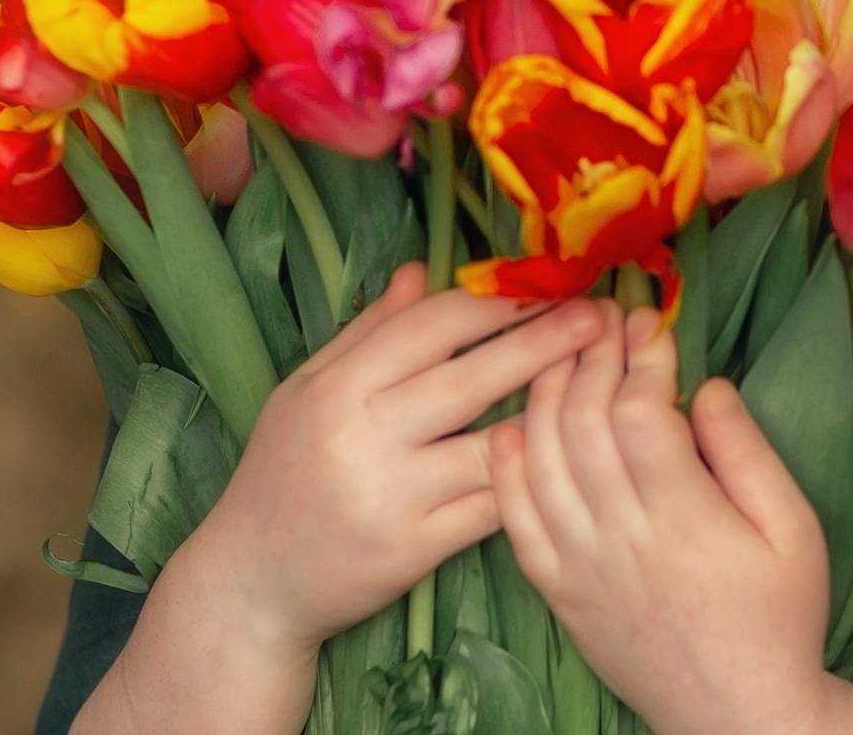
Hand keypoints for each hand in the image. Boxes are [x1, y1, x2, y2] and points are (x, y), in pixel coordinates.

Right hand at [79, 265, 602, 733]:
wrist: (253, 582)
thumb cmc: (284, 474)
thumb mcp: (307, 391)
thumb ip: (367, 332)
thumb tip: (421, 271)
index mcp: (338, 387)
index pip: (431, 327)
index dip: (496, 302)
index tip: (546, 283)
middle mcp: (363, 436)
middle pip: (471, 378)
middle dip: (543, 342)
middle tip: (598, 316)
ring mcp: (391, 496)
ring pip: (490, 444)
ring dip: (550, 412)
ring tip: (599, 383)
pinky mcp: (413, 550)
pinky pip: (489, 507)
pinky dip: (526, 477)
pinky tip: (565, 454)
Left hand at [488, 302, 833, 733]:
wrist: (737, 713)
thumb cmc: (779, 615)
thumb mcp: (794, 531)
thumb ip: (747, 454)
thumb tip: (705, 386)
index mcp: (684, 519)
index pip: (638, 413)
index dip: (639, 358)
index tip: (650, 322)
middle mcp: (619, 539)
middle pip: (582, 423)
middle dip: (589, 356)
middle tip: (602, 317)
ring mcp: (578, 566)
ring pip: (540, 459)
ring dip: (546, 393)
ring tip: (562, 350)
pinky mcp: (556, 590)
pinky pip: (514, 518)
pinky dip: (506, 465)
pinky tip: (513, 422)